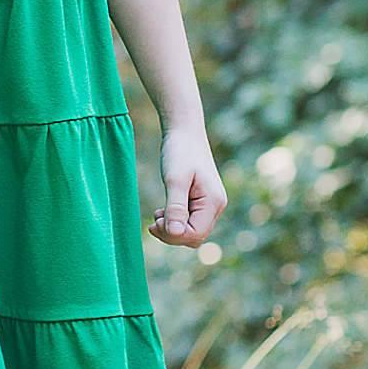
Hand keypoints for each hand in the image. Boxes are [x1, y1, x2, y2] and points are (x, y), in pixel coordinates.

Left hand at [149, 124, 227, 248]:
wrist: (184, 132)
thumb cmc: (180, 152)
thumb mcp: (175, 180)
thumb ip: (176, 207)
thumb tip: (175, 234)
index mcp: (213, 202)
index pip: (195, 234)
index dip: (173, 235)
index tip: (154, 223)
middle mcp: (215, 206)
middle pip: (195, 236)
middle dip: (172, 235)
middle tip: (152, 223)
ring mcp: (209, 204)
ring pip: (192, 231)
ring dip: (172, 229)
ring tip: (156, 216)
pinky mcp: (200, 201)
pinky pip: (189, 221)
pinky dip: (174, 222)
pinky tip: (161, 212)